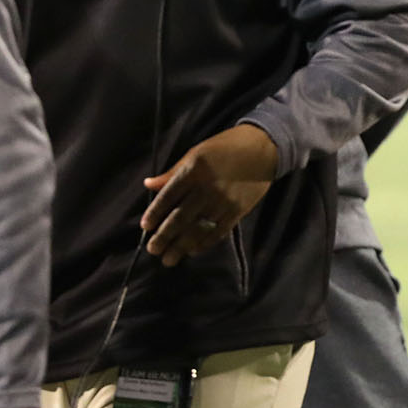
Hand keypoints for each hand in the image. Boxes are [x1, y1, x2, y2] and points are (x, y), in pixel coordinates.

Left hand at [141, 124, 278, 265]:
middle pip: (180, 217)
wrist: (262, 148)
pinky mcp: (238, 211)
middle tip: (153, 250)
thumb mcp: (195, 153)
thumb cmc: (225, 147)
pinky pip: (218, 232)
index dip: (155, 213)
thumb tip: (148, 184)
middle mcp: (207, 188)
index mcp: (193, 170)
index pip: (168, 196)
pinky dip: (204, 243)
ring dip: (181, 246)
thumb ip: (172, 172)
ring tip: (169, 259)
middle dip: (164, 236)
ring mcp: (223, 201)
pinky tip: (192, 251)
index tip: (145, 227)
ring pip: (198, 229)